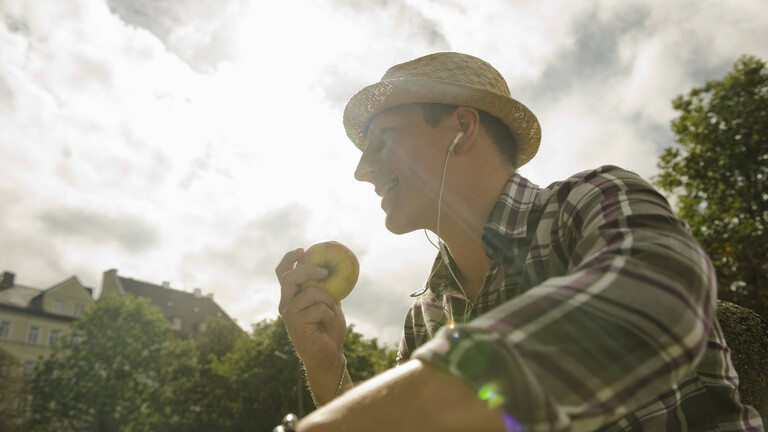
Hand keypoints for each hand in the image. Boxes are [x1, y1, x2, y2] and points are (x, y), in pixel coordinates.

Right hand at [276, 248, 347, 401]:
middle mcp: (285, 304)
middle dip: (308, 270)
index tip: (303, 250)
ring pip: (309, 293)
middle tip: (325, 271)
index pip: (282, 273)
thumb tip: (335, 266)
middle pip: (289, 277)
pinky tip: (328, 324)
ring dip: (328, 299)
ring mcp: (288, 315)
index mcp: (290, 297)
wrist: (329, 355)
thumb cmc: (329, 329)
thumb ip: (326, 288)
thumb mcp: (330, 303)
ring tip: (333, 311)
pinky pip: (318, 308)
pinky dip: (330, 313)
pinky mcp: (295, 325)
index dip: (289, 259)